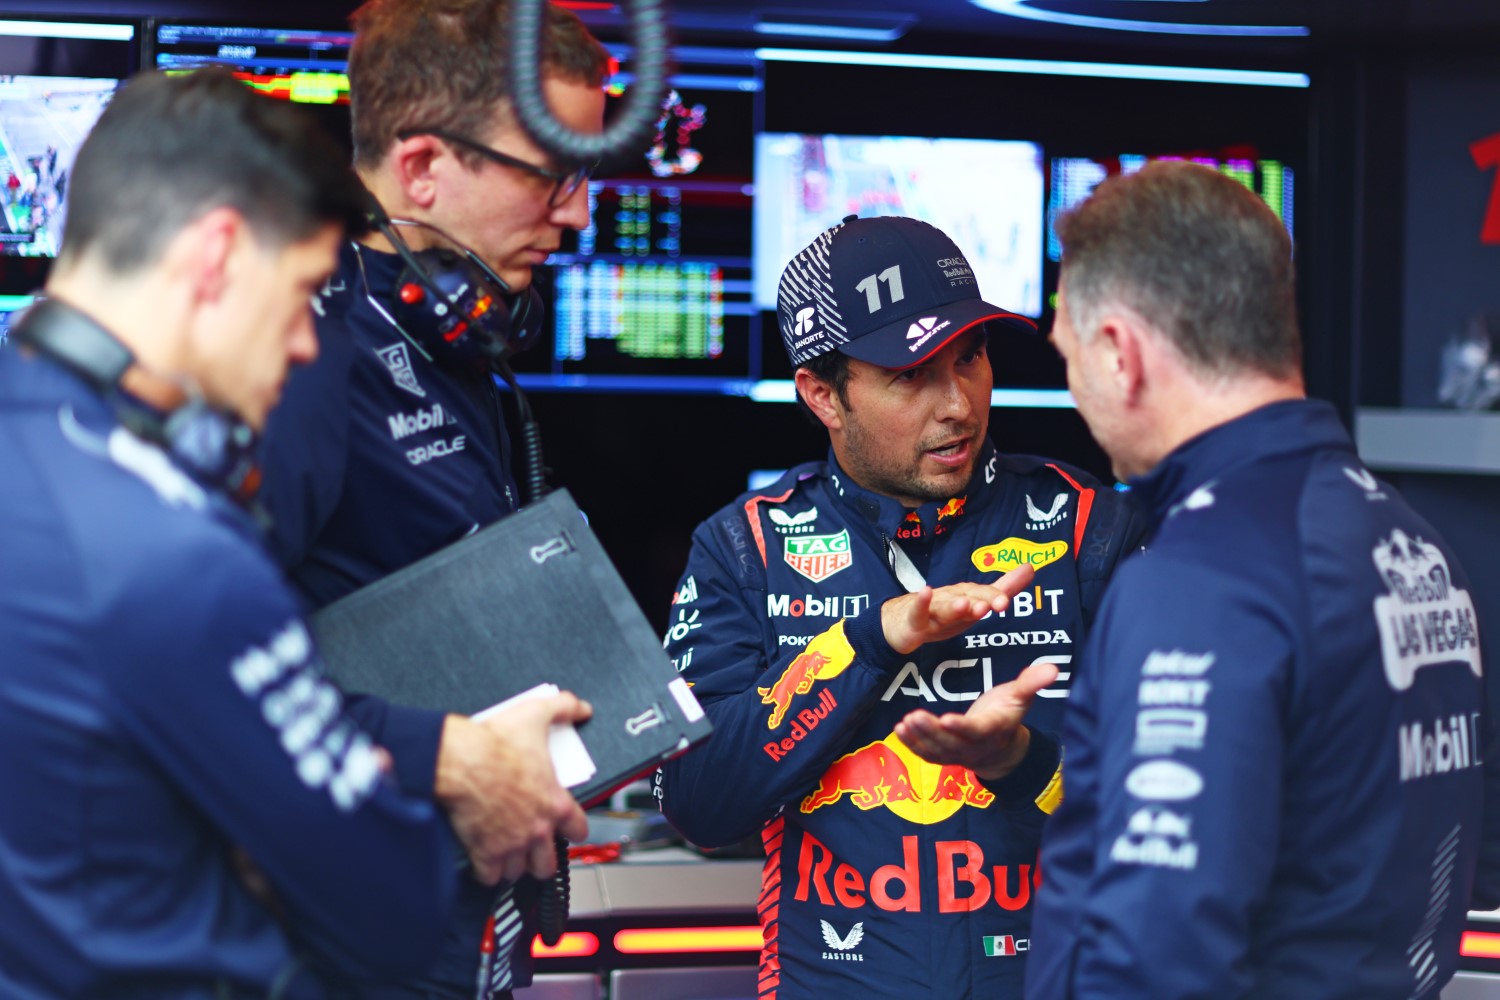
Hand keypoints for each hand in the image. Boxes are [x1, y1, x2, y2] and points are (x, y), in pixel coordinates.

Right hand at [433, 693, 591, 884]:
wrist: (461, 761)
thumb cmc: (495, 743)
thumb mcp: (536, 715)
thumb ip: (563, 708)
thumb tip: (580, 707)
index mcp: (554, 801)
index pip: (579, 828)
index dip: (575, 829)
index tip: (569, 829)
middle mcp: (536, 828)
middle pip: (549, 863)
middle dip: (543, 859)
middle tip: (536, 851)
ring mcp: (510, 844)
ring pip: (520, 871)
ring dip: (515, 865)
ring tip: (509, 856)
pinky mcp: (484, 852)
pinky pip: (489, 877)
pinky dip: (487, 872)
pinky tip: (485, 863)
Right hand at [880, 564, 1035, 654]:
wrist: (900, 620)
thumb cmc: (942, 611)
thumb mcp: (974, 603)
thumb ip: (1003, 587)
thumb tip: (1031, 567)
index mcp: (965, 596)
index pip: (982, 595)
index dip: (993, 597)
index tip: (1005, 602)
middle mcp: (950, 599)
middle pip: (966, 599)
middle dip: (981, 601)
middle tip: (996, 604)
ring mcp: (931, 610)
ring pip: (944, 608)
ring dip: (955, 606)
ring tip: (966, 605)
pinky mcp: (914, 622)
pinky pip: (917, 614)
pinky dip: (921, 604)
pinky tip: (925, 593)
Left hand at [894, 660, 1058, 780]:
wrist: (1002, 749)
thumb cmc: (1008, 715)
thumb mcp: (1021, 697)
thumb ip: (1032, 683)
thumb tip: (1054, 668)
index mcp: (993, 730)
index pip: (977, 731)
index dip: (962, 727)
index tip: (947, 719)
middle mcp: (974, 746)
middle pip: (951, 742)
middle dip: (931, 731)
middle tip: (913, 717)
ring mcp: (958, 754)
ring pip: (937, 750)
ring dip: (919, 738)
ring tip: (904, 723)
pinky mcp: (945, 756)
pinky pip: (927, 754)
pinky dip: (912, 744)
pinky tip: (899, 730)